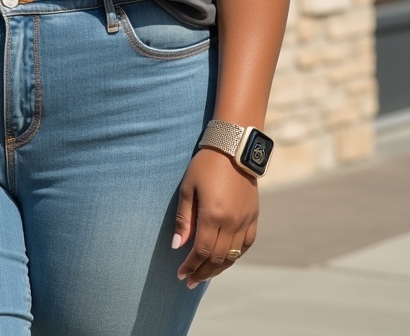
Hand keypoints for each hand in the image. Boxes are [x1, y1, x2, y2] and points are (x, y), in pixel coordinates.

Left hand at [172, 148, 258, 287]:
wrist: (233, 149)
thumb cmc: (205, 165)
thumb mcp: (188, 187)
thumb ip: (184, 218)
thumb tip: (177, 245)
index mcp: (213, 215)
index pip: (201, 251)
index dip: (190, 266)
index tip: (180, 274)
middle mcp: (232, 222)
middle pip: (217, 258)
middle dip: (202, 272)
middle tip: (190, 281)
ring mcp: (245, 220)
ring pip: (233, 256)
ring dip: (218, 269)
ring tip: (204, 275)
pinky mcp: (254, 216)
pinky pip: (246, 245)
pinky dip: (236, 256)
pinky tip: (225, 260)